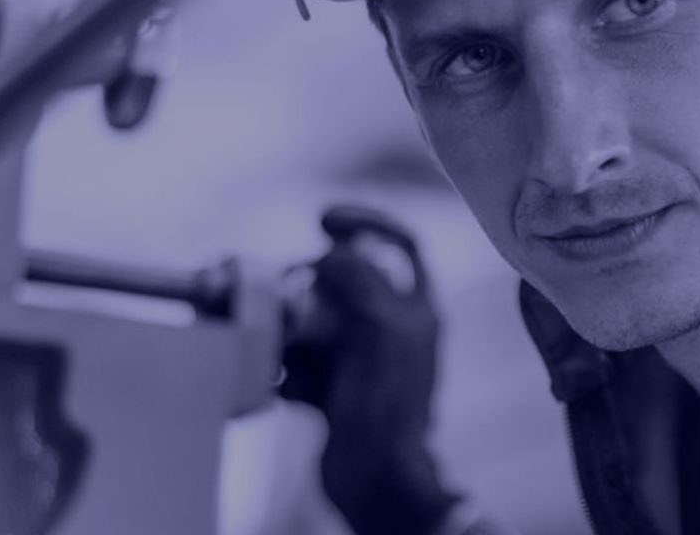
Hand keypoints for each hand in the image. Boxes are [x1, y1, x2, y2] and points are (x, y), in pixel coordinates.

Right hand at [282, 206, 459, 534]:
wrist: (374, 478)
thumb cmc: (389, 404)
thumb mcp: (382, 326)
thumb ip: (359, 277)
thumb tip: (330, 254)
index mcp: (417, 307)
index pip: (400, 243)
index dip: (364, 221)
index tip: (324, 220)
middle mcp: (391, 328)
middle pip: (342, 280)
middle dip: (308, 285)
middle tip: (287, 295)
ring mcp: (361, 358)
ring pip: (313, 320)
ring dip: (290, 329)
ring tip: (282, 347)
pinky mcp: (333, 389)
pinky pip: (300, 359)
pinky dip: (286, 366)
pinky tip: (283, 382)